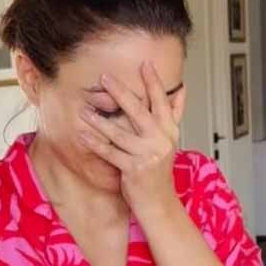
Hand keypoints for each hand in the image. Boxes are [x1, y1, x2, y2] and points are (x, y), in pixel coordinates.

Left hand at [77, 60, 186, 217]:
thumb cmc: (159, 168)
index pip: (162, 101)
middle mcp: (160, 140)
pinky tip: (83, 134)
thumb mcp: (170, 140)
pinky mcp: (133, 169)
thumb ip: (174, 114)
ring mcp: (147, 155)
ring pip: (120, 132)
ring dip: (99, 120)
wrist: (158, 200)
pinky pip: (110, 152)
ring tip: (84, 109)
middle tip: (105, 77)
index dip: (154, 83)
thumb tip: (181, 90)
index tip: (145, 64)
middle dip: (121, 93)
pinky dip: (95, 143)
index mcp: (169, 130)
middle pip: (139, 111)